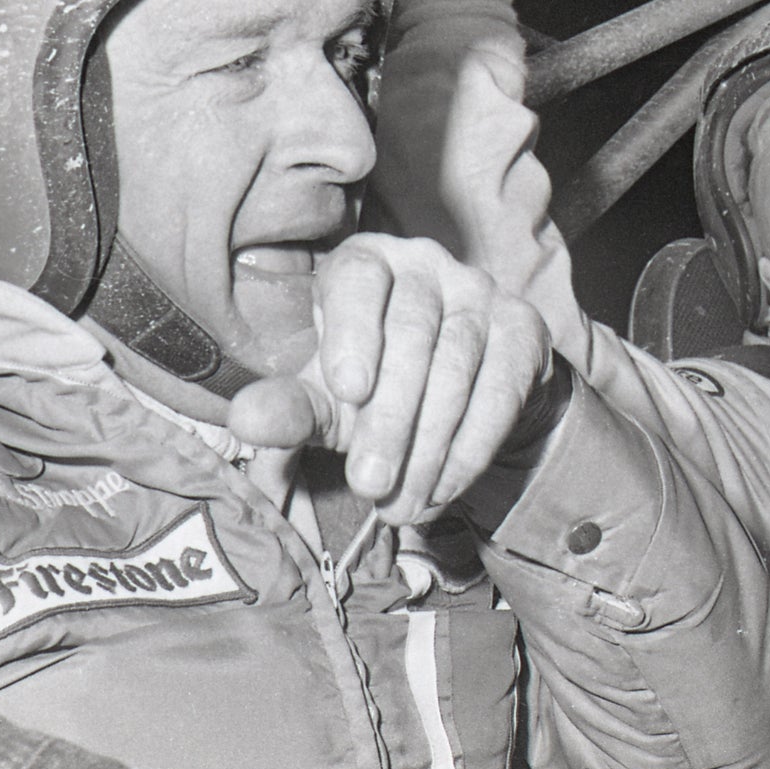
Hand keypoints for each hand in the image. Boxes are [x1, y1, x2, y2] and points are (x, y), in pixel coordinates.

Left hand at [228, 233, 549, 526]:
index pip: (358, 280)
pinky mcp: (523, 328)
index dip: (353, 332)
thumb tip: (245, 422)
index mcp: (366, 263)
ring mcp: (481, 292)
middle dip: (389, 420)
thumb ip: (290, 407)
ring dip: (428, 446)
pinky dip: (470, 448)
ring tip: (402, 505)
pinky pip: (499, 390)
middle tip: (369, 486)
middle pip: (411, 334)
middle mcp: (426, 263)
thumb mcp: (328, 399)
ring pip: (457, 367)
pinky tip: (444, 489)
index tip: (348, 391)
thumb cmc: (377, 386)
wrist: (461, 393)